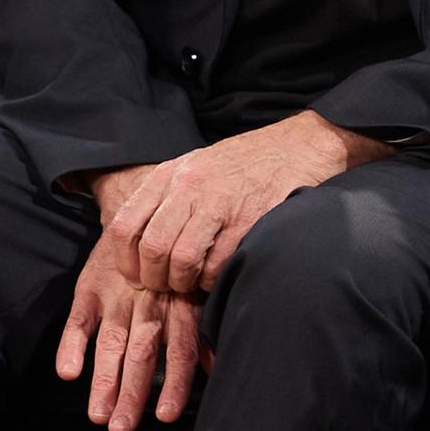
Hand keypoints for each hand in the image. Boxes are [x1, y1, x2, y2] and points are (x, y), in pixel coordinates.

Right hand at [55, 220, 204, 430]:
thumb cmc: (171, 265)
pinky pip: (78, 320)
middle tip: (122, 426)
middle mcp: (149, 302)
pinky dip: (70, 346)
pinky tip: (68, 371)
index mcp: (179, 304)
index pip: (180, 348)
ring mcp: (117, 296)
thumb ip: (202, 331)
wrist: (140, 211)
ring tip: (98, 413)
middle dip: (132, 391)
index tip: (165, 415)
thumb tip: (215, 369)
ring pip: (110, 342)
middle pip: (141, 351)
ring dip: (103, 379)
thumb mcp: (193, 290)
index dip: (173, 382)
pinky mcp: (89, 289)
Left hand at [100, 111, 390, 297]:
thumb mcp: (199, 167)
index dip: (127, 262)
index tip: (139, 276)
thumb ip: (169, 198)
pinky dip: (213, 280)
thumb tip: (141, 246)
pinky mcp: (248, 219)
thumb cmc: (250, 162)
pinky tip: (220, 275)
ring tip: (194, 283)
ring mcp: (219, 202)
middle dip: (156, 279)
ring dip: (184, 283)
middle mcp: (189, 186)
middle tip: (169, 286)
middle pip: (152, 248)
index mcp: (171, 174)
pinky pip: (216, 265)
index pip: (124, 226)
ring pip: (180, 260)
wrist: (304, 144)